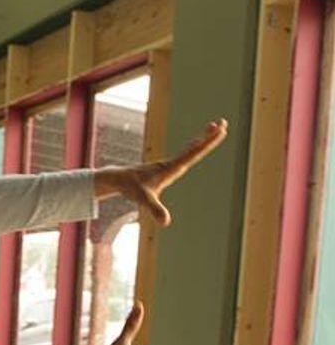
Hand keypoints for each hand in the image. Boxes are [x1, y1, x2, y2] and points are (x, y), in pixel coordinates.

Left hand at [94, 118, 227, 225]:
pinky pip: (185, 154)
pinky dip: (195, 146)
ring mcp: (170, 164)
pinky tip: (199, 142)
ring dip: (204, 138)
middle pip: (194, 147)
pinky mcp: (167, 166)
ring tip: (217, 127)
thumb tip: (166, 222)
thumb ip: (155, 209)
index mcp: (171, 168)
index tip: (218, 131)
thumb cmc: (131, 188)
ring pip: (190, 148)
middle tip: (223, 122)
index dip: (206, 143)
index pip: (193, 153)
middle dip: (209, 136)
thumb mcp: (144, 200)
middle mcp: (172, 163)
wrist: (119, 179)